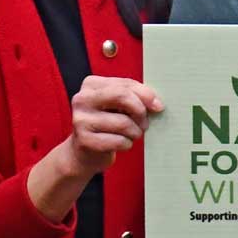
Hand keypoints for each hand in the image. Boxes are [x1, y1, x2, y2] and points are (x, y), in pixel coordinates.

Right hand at [29, 76, 164, 220]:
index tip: (158, 106)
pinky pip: (119, 141)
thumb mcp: (119, 105)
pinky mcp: (83, 140)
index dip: (146, 95)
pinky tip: (121, 143)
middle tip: (144, 123)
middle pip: (122, 96)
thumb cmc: (108, 124)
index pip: (125, 84)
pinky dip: (127, 144)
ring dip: (136, 132)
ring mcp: (80, 120)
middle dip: (140, 111)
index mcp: (91, 85)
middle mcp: (82, 99)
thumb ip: (135, 97)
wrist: (84, 153)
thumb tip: (156, 104)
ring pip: (123, 122)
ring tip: (132, 134)